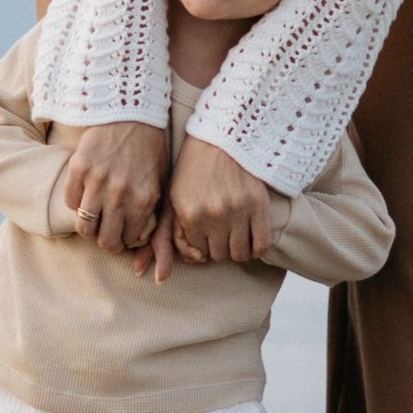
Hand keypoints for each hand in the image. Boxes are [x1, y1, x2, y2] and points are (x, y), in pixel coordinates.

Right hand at [57, 120, 169, 262]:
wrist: (130, 112)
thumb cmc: (149, 147)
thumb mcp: (160, 180)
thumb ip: (152, 210)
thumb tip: (143, 238)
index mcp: (143, 199)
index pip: (129, 238)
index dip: (126, 240)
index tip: (124, 235)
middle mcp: (119, 194)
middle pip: (105, 240)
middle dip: (107, 242)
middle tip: (107, 237)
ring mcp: (96, 181)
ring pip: (84, 226)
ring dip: (88, 229)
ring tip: (93, 223)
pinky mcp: (78, 168)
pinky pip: (70, 201)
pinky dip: (75, 204)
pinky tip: (84, 197)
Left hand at [165, 137, 276, 267]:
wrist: (224, 135)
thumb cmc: (194, 167)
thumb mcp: (173, 197)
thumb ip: (165, 236)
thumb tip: (151, 277)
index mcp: (188, 213)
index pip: (196, 252)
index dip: (200, 244)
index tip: (204, 230)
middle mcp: (212, 215)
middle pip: (218, 255)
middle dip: (218, 246)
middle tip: (221, 229)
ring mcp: (237, 211)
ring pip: (239, 254)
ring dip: (237, 247)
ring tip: (235, 231)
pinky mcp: (259, 205)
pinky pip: (262, 245)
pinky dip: (257, 246)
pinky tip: (251, 234)